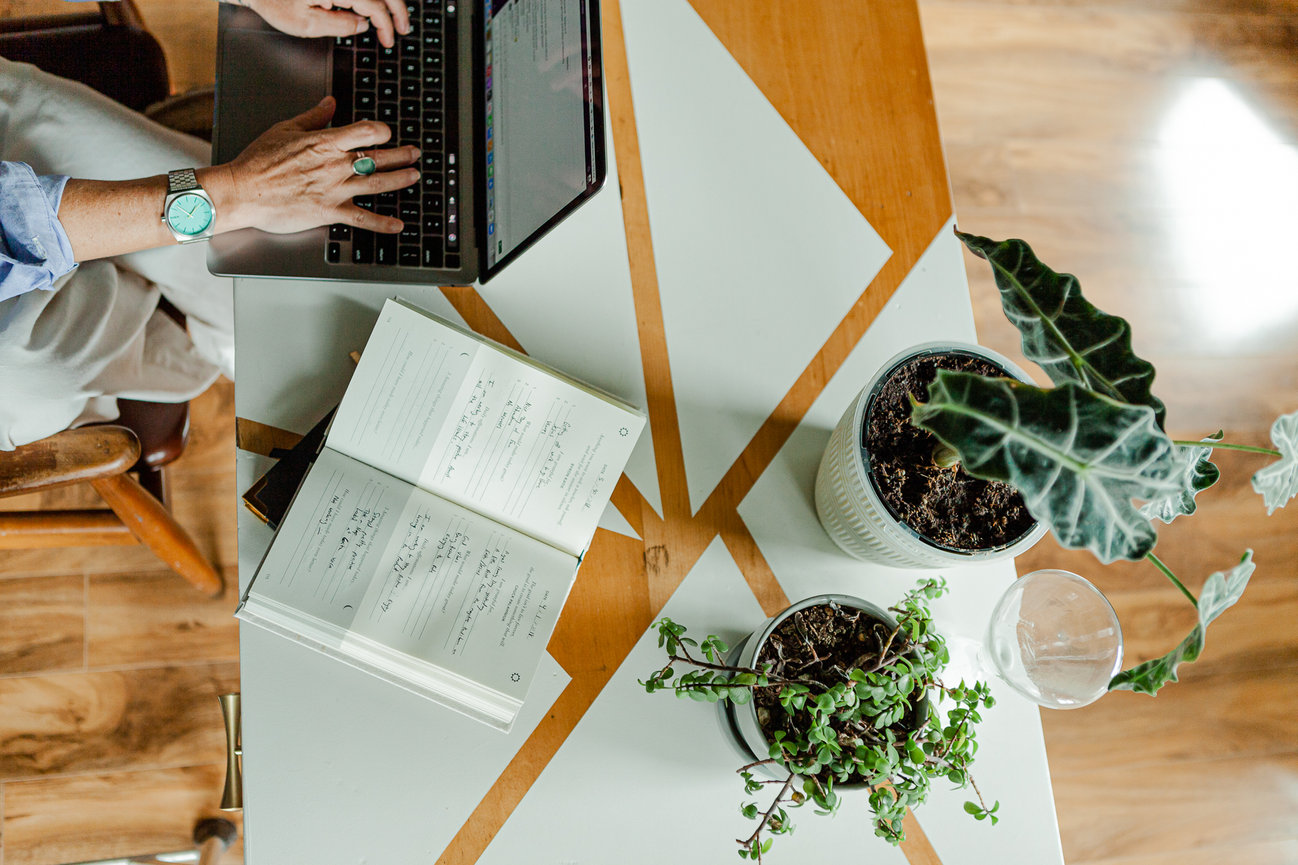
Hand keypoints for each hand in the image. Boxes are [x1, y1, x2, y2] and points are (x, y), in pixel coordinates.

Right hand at [203, 96, 418, 234]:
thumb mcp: (285, 129)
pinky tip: (398, 225)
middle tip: (415, 153)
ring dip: (400, 180)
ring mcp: (334, 189)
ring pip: (377, 184)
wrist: (243, 191)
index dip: (382, 131)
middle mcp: (334, 165)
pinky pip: (362, 218)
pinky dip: (383, 223)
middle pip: (377, 158)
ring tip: (414, 176)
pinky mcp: (329, 212)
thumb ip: (313, 117)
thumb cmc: (259, 162)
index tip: (388, 133)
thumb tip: (330, 103)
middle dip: (401, 155)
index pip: (366, 132)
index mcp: (325, 142)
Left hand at [241, 0, 410, 47]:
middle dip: (397, 8)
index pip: (374, 5)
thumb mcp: (305, 24)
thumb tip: (364, 25)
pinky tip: (376, 6)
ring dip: (388, 0)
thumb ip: (340, 26)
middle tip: (404, 27)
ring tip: (395, 16)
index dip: (386, 25)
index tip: (389, 40)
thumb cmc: (274, 1)